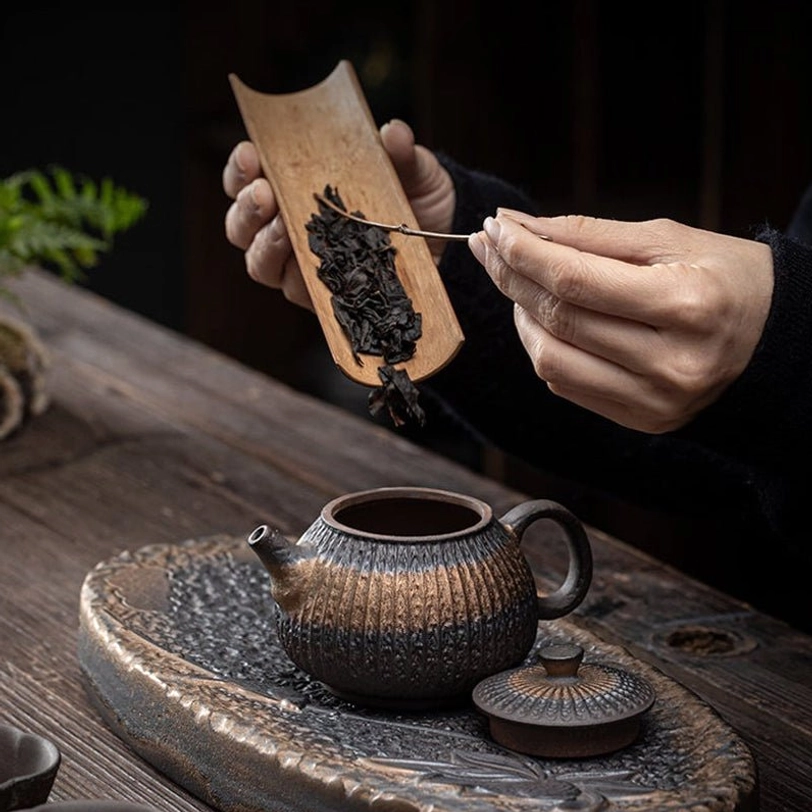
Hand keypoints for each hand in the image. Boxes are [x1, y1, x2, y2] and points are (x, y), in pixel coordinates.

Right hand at [222, 119, 455, 309]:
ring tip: (283, 227)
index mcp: (297, 189)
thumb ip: (401, 153)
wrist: (450, 249)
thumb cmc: (419, 203)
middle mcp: (292, 230)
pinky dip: (301, 280)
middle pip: (243, 226)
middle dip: (246, 209)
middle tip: (264, 194)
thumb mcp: (416, 172)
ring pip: (261, 264)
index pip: (249, 180)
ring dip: (265, 245)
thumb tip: (393, 132)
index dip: (240, 170)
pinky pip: (300, 293)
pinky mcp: (326, 297)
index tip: (250, 154)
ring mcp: (306, 267)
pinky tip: (313, 265)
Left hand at [469, 211, 773, 432]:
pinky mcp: (641, 421)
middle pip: (559, 319)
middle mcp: (670, 364)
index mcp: (686, 306)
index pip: (575, 280)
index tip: (493, 227)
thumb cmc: (721, 276)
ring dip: (520, 318)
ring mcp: (654, 401)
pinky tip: (545, 320)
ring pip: (550, 360)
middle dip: (511, 277)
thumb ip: (588, 235)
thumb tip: (515, 226)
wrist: (771, 339)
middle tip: (488, 246)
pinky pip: (565, 385)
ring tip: (518, 283)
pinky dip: (544, 348)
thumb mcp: (667, 240)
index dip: (523, 252)